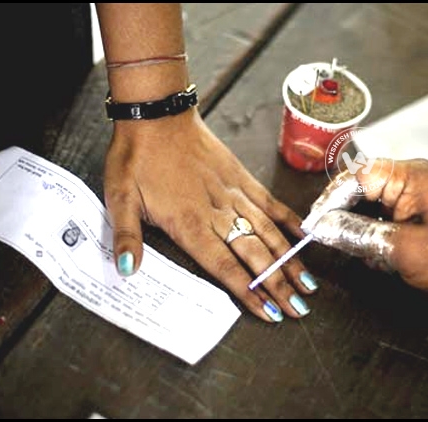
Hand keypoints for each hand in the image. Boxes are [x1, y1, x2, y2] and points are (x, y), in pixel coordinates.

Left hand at [103, 108, 317, 321]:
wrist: (156, 114)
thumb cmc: (136, 157)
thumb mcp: (119, 197)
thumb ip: (127, 237)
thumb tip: (128, 270)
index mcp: (188, 223)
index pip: (224, 266)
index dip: (249, 292)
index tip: (270, 312)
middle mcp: (217, 212)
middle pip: (254, 255)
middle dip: (278, 285)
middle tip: (299, 309)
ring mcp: (232, 194)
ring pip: (268, 233)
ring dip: (289, 260)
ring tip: (308, 283)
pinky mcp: (240, 177)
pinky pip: (268, 202)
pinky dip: (287, 220)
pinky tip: (303, 236)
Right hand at [311, 159, 427, 303]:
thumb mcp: (403, 250)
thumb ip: (357, 234)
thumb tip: (322, 228)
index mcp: (409, 176)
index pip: (354, 178)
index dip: (329, 200)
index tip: (314, 224)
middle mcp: (409, 180)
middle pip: (358, 190)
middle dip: (342, 215)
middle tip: (327, 238)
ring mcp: (413, 196)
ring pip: (366, 205)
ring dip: (357, 227)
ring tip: (357, 248)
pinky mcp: (414, 212)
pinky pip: (380, 217)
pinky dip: (371, 234)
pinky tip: (375, 253)